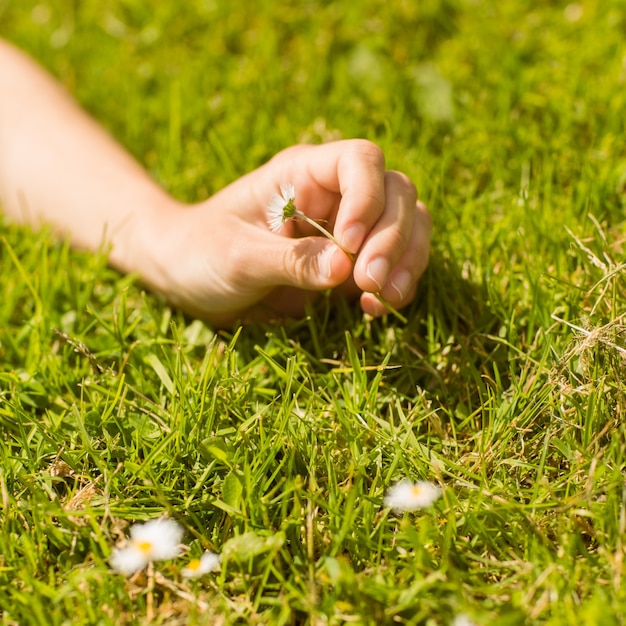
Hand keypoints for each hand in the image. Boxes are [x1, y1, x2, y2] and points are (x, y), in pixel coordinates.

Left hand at [138, 139, 430, 326]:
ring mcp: (346, 228)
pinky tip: (377, 307)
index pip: (359, 161)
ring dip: (407, 259)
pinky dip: (398, 281)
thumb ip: (289, 261)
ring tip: (385, 297)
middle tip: (369, 281)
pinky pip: (394, 262)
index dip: (367, 197)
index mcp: (301, 173)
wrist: (189, 277)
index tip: (348, 243)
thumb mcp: (237, 257)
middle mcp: (333, 194)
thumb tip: (345, 268)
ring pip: (407, 224)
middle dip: (391, 237)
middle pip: (395, 193)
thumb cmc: (202, 252)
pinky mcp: (351, 263)